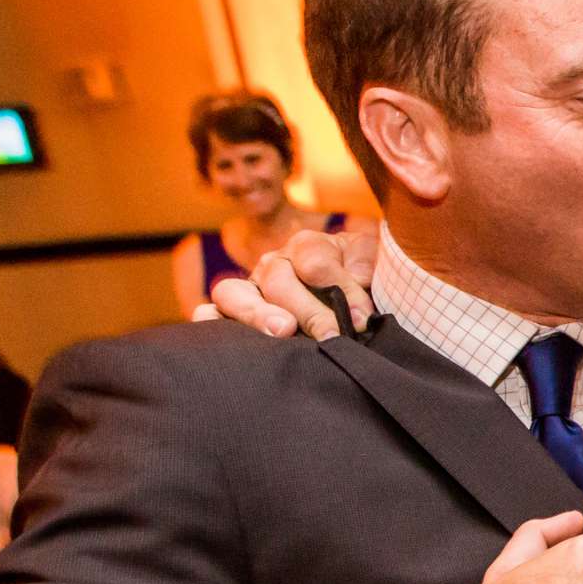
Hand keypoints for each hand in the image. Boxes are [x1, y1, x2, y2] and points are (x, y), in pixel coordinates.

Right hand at [194, 227, 378, 338]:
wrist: (353, 313)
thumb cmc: (361, 288)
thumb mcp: (372, 266)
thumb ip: (366, 260)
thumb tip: (355, 276)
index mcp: (307, 247)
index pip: (315, 260)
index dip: (341, 288)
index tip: (362, 319)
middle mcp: (273, 265)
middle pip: (278, 280)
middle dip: (309, 310)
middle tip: (330, 335)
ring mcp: (248, 290)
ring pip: (234, 293)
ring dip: (257, 313)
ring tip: (283, 331)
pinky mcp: (230, 317)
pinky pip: (210, 314)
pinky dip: (209, 323)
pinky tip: (225, 336)